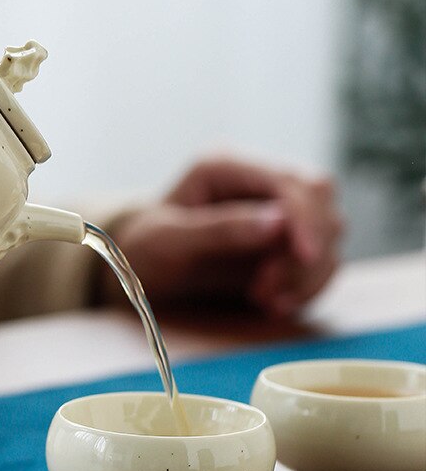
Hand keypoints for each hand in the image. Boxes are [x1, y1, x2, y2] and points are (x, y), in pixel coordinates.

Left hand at [100, 156, 343, 315]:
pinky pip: (320, 263)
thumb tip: (278, 222)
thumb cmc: (146, 248)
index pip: (290, 179)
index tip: (305, 255)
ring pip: (330, 234)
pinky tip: (273, 305)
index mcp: (227, 166)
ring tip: (262, 299)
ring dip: (305, 274)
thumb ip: (220, 229)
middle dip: (305, 251)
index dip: (306, 216)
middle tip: (265, 289)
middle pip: (321, 201)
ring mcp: (276, 212)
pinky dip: (307, 287)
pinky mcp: (285, 244)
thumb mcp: (169, 240)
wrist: (141, 271)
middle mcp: (258, 182)